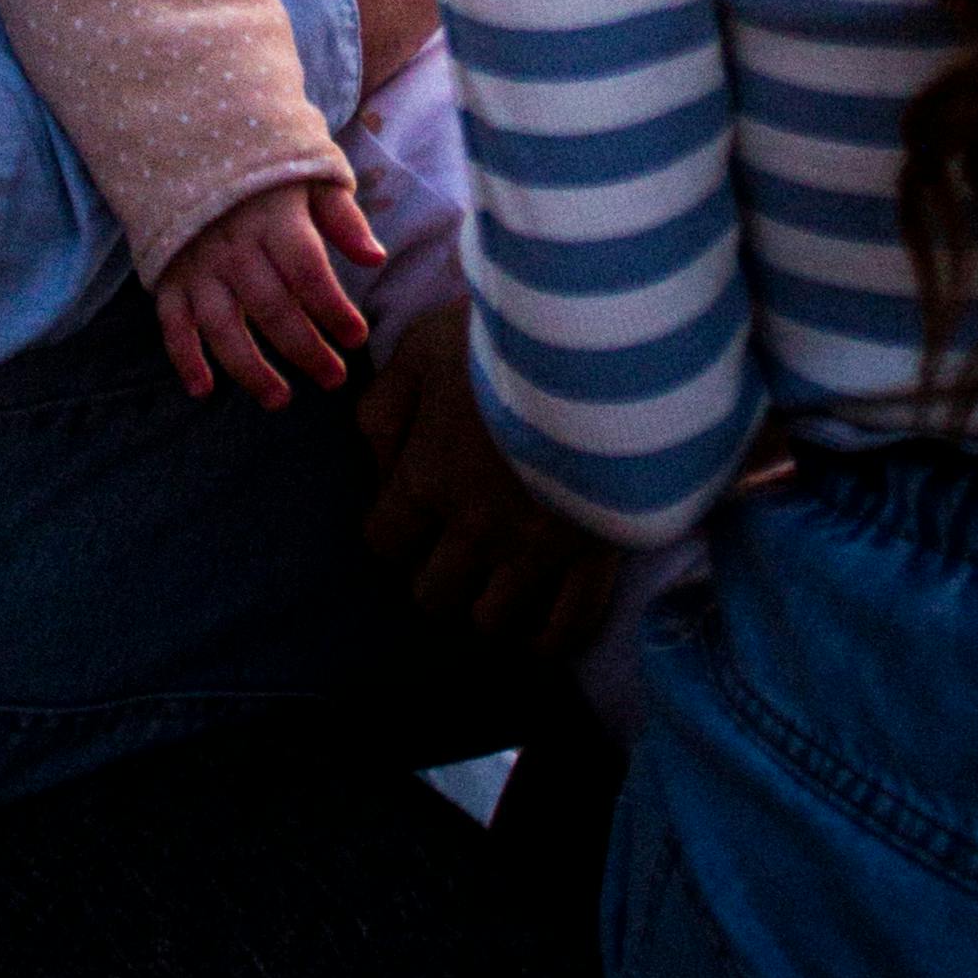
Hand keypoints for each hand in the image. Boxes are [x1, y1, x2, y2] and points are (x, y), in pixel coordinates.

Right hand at [154, 174, 385, 407]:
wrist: (185, 138)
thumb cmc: (262, 166)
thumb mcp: (310, 174)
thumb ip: (342, 217)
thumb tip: (375, 258)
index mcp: (274, 216)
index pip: (307, 271)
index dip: (333, 308)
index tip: (358, 338)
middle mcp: (234, 245)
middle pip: (271, 307)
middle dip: (305, 349)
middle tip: (334, 380)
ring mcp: (197, 263)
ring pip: (223, 326)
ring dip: (250, 369)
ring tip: (280, 400)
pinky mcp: (169, 274)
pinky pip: (172, 323)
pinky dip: (184, 358)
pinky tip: (204, 390)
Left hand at [359, 298, 617, 655]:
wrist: (602, 345)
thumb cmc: (506, 339)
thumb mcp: (423, 349)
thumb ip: (384, 410)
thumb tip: (376, 468)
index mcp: (428, 480)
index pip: (385, 543)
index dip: (392, 530)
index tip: (409, 511)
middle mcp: (475, 530)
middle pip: (432, 596)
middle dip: (435, 574)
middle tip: (454, 546)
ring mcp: (536, 551)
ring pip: (491, 622)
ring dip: (486, 603)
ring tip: (497, 576)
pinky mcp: (593, 555)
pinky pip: (565, 629)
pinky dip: (546, 637)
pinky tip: (538, 620)